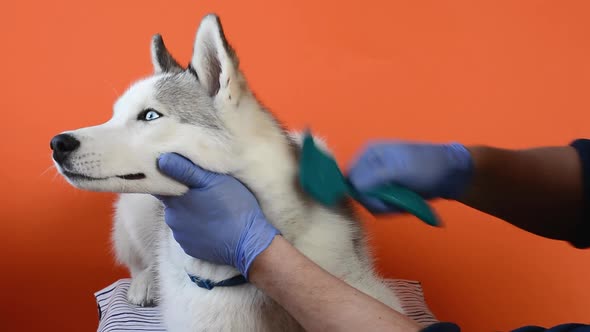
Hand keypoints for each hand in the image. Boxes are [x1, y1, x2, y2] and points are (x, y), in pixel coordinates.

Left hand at [155, 153, 279, 277]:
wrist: (248, 242)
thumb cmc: (232, 206)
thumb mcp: (213, 181)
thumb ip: (186, 170)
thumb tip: (162, 160)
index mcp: (175, 200)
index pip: (160, 186)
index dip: (168, 179)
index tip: (180, 175)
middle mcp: (172, 219)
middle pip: (171, 202)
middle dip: (183, 196)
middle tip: (204, 191)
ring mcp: (180, 236)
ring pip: (180, 218)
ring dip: (190, 212)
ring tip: (211, 209)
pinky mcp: (190, 249)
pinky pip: (188, 234)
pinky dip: (196, 228)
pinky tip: (212, 225)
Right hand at [348, 142, 472, 212]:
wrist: (452, 175)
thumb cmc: (428, 166)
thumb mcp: (400, 170)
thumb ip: (373, 178)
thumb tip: (352, 188)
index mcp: (369, 153)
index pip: (351, 179)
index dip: (362, 193)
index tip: (381, 200)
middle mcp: (369, 166)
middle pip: (359, 194)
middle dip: (378, 202)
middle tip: (398, 201)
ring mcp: (378, 179)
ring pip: (369, 203)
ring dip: (387, 207)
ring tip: (405, 201)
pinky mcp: (387, 191)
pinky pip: (379, 206)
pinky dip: (392, 209)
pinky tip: (405, 204)